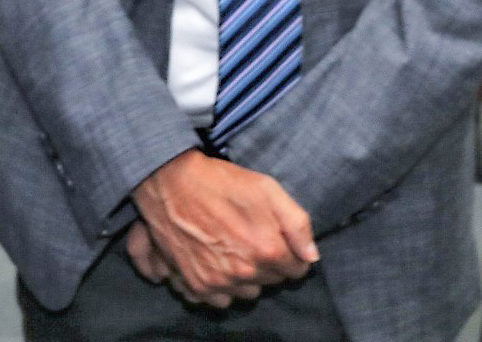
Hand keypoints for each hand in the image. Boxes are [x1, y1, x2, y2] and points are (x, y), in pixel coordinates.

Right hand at [131, 150, 318, 308]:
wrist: (170, 181)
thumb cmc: (220, 182)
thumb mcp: (267, 188)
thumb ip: (297, 223)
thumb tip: (311, 255)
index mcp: (267, 249)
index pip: (297, 270)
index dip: (290, 253)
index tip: (277, 239)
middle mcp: (245, 272)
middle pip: (272, 281)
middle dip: (268, 263)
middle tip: (251, 237)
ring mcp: (219, 281)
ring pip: (248, 292)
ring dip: (246, 277)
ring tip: (233, 250)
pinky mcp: (197, 284)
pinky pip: (222, 300)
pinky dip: (222, 287)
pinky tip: (217, 263)